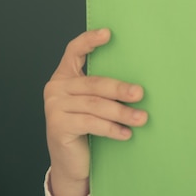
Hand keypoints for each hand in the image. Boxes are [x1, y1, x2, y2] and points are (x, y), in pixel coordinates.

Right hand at [44, 29, 147, 195]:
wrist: (71, 162)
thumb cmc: (88, 127)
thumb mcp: (94, 102)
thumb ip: (104, 89)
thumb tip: (138, 83)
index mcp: (65, 75)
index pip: (74, 50)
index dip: (89, 40)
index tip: (108, 33)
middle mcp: (56, 88)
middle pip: (94, 83)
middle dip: (120, 89)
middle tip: (140, 93)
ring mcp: (54, 107)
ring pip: (95, 105)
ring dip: (122, 112)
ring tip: (141, 118)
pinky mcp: (57, 126)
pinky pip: (91, 123)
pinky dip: (112, 128)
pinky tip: (126, 133)